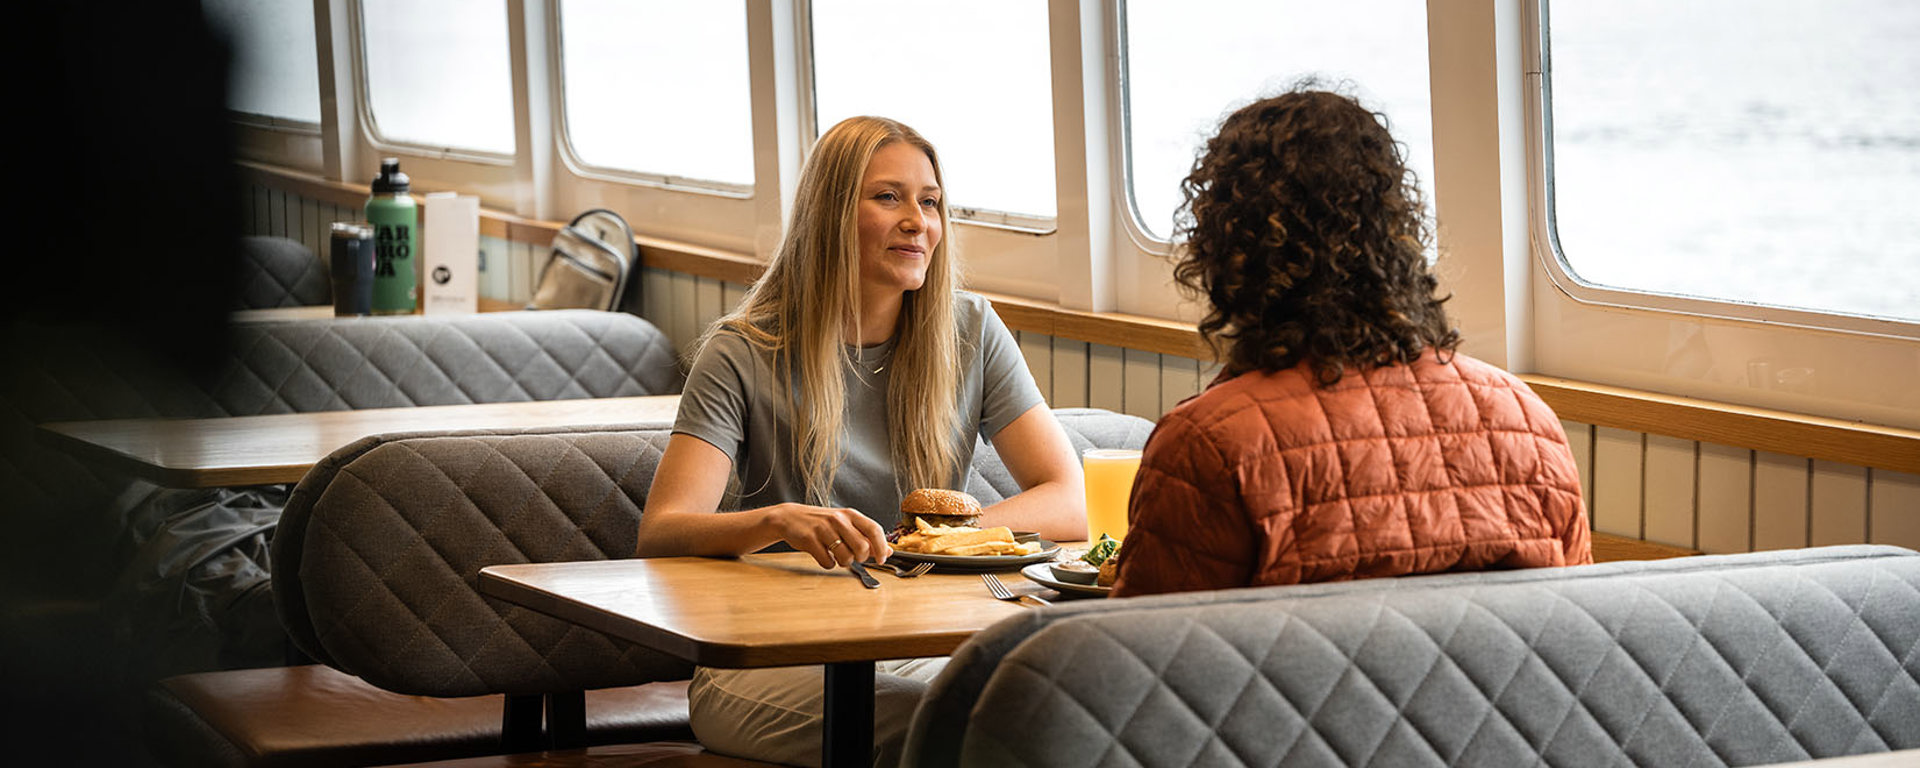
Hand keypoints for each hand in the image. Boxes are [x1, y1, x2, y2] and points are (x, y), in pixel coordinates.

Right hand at [762, 503, 893, 568]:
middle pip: (862, 547)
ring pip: (845, 557)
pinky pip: (827, 562)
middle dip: (860, 558)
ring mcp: (823, 529)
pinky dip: (828, 564)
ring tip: (836, 556)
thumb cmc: (822, 523)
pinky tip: (823, 555)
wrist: (790, 518)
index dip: (882, 547)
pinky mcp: (809, 539)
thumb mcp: (845, 525)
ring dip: (843, 562)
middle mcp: (838, 519)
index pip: (874, 529)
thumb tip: (888, 551)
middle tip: (853, 556)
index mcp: (850, 514)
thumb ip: (866, 537)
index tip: (882, 559)